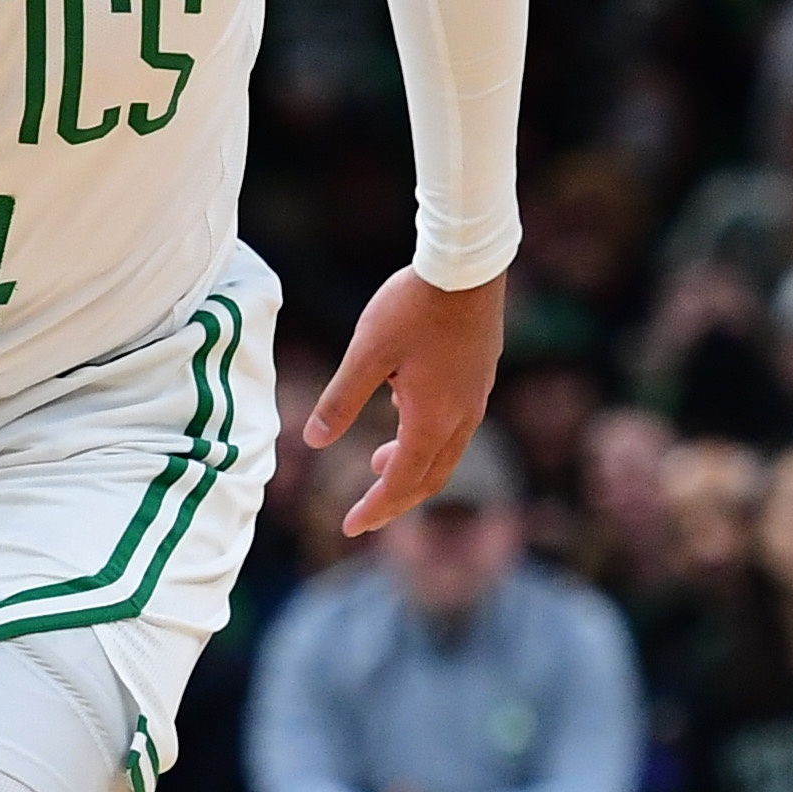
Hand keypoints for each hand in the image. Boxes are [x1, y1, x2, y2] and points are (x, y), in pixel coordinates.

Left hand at [308, 268, 504, 534]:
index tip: (350, 527)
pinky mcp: (480, 375)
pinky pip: (455, 424)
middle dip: (396, 499)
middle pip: (430, 477)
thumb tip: (313, 441)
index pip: (402, 482)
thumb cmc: (413, 306)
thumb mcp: (366, 354)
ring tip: (380, 463)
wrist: (467, 264)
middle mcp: (462, 417)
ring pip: (445, 452)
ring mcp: (476, 396)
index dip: (376, 508)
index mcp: (432, 420)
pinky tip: (404, 410)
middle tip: (366, 514)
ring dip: (412, 466)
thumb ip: (340, 400)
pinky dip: (426, 437)